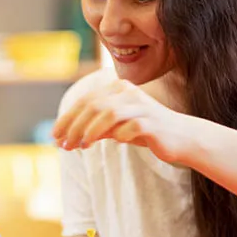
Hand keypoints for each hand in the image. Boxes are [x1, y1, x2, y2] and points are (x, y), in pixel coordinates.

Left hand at [53, 78, 190, 164]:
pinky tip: (112, 144)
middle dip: (74, 126)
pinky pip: (130, 127)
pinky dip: (117, 136)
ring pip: (108, 113)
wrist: (181, 137)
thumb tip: (65, 140)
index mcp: (118, 89)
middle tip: (63, 145)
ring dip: (90, 131)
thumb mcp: (115, 128)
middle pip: (93, 106)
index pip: (85, 101)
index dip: (67, 118)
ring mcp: (142, 106)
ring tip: (81, 146)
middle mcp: (128, 93)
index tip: (54, 136)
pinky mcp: (153, 122)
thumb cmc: (145, 131)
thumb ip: (94, 128)